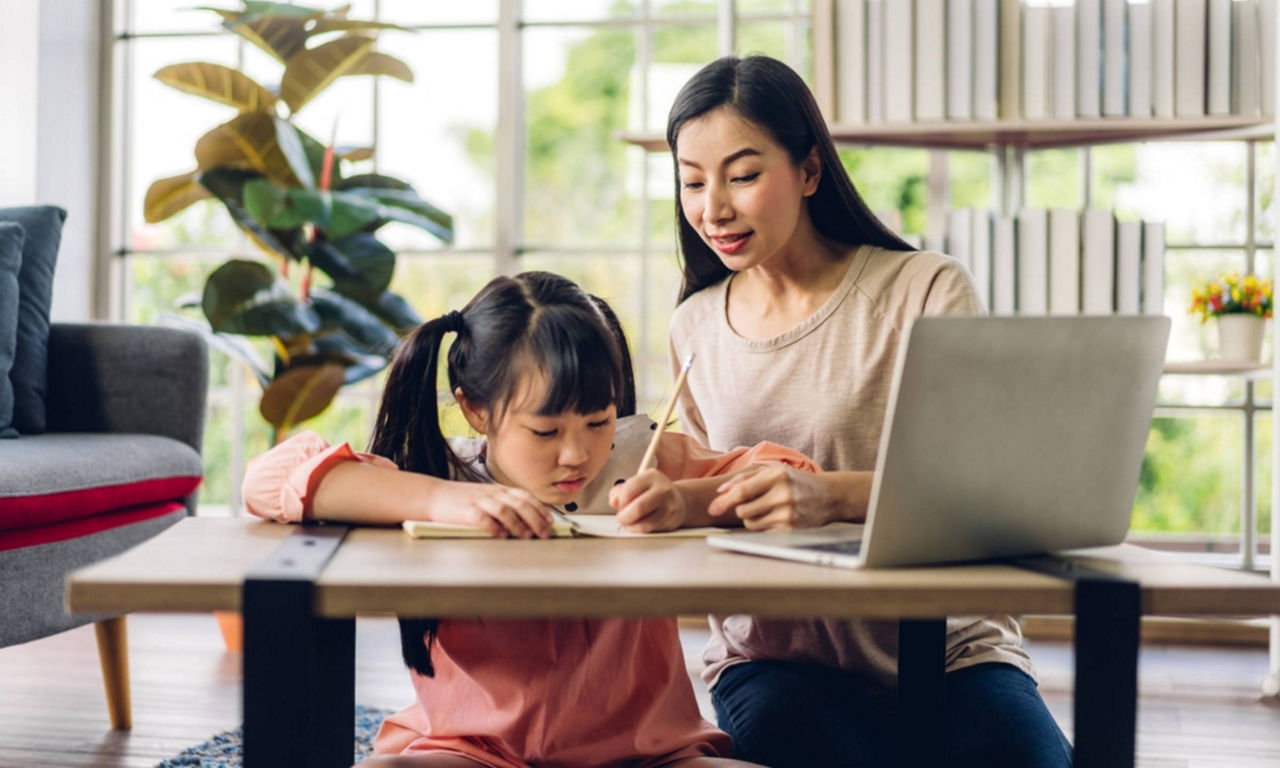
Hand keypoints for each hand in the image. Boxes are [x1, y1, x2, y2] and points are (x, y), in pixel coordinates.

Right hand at [425, 481, 554, 538]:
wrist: (435, 496)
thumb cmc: (463, 500)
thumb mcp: (488, 497)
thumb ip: (506, 504)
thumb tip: (529, 520)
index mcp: (499, 490)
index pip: (525, 497)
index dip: (540, 508)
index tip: (550, 521)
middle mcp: (492, 493)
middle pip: (520, 504)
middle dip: (535, 519)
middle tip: (544, 533)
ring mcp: (479, 501)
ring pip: (504, 510)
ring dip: (518, 523)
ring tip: (526, 536)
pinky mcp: (465, 511)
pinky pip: (482, 518)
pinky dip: (493, 527)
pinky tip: (500, 535)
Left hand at [609, 469, 687, 532]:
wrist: (676, 500)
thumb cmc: (651, 493)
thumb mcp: (637, 485)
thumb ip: (620, 491)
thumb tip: (613, 501)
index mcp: (651, 476)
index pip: (629, 490)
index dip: (620, 501)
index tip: (619, 505)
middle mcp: (663, 489)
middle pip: (639, 507)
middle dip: (624, 517)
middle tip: (621, 518)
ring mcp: (669, 506)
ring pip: (644, 523)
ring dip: (631, 526)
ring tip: (628, 523)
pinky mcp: (671, 520)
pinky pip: (650, 530)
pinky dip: (640, 530)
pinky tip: (638, 525)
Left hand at [708, 464, 834, 530]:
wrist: (829, 496)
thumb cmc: (795, 480)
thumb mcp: (773, 470)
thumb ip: (745, 478)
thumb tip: (720, 491)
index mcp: (777, 475)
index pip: (742, 491)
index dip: (724, 501)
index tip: (712, 508)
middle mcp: (783, 494)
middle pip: (743, 510)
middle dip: (741, 509)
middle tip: (751, 503)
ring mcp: (788, 514)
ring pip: (751, 523)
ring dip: (751, 518)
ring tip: (765, 509)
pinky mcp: (791, 530)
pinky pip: (763, 532)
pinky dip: (763, 526)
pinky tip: (775, 517)